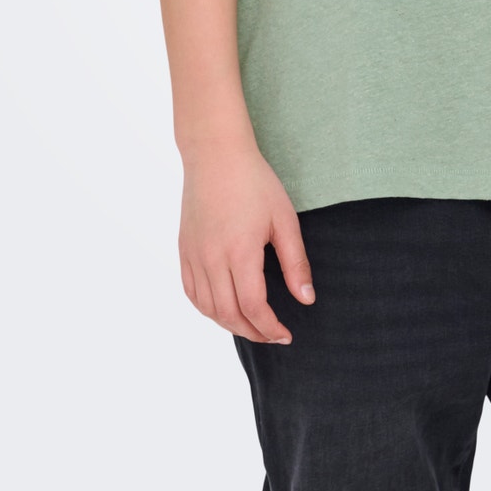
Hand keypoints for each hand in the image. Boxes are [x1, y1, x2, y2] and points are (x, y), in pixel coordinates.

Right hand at [178, 138, 315, 344]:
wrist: (215, 155)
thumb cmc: (255, 182)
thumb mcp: (284, 219)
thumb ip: (295, 263)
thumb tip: (306, 300)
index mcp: (239, 252)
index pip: (253, 308)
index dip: (270, 328)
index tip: (286, 334)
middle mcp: (211, 259)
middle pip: (229, 314)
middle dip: (253, 332)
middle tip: (273, 335)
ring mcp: (193, 256)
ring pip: (208, 308)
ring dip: (230, 324)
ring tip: (252, 326)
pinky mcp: (183, 250)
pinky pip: (191, 292)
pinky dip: (207, 309)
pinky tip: (224, 309)